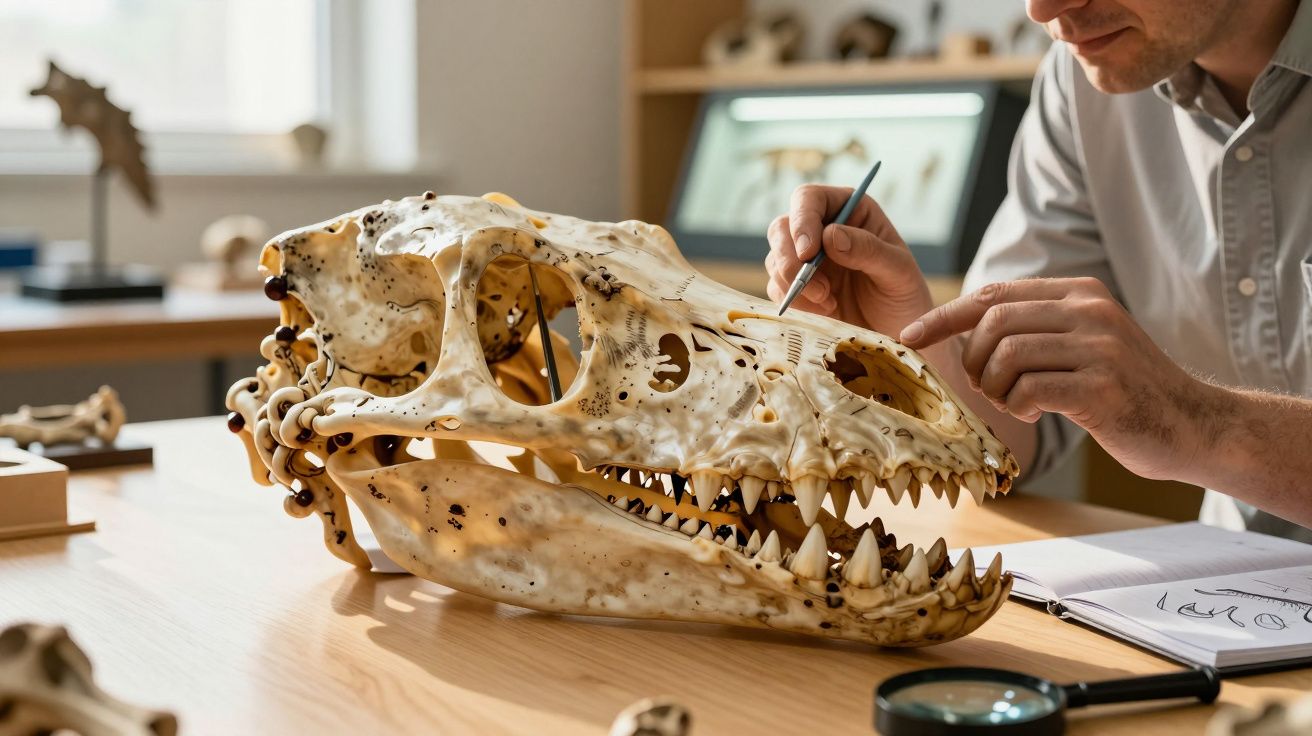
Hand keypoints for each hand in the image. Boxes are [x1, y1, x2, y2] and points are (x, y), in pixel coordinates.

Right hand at [765, 184, 932, 336]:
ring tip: (829, 302)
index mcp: (849, 211)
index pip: (809, 199)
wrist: (897, 334)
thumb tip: (830, 236)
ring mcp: (807, 259)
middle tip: (818, 289)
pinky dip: (795, 301)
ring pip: (775, 259)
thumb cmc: (904, 296)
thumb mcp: (898, 271)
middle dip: (791, 259)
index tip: (809, 252)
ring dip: (795, 284)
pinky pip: (777, 287)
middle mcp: (822, 229)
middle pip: (782, 228)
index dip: (802, 221)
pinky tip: (826, 310)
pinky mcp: (797, 287)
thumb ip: (868, 250)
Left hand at [900, 277, 1223, 480]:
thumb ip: (1036, 328)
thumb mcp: (1082, 343)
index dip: (944, 316)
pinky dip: (1019, 407)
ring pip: (1007, 355)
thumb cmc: (1124, 390)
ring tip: (1017, 403)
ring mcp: (1100, 348)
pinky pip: (1029, 390)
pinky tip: (1039, 414)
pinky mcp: (1103, 387)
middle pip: (993, 322)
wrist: (1193, 425)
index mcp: (1079, 293)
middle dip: (974, 362)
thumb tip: (964, 331)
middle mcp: (1090, 311)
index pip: (992, 295)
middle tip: (989, 389)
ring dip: (996, 388)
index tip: (909, 336)